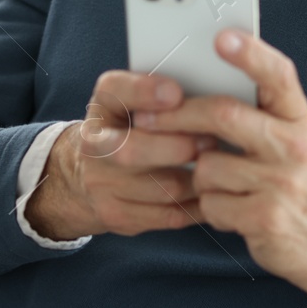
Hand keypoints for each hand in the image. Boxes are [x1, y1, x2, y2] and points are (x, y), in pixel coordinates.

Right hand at [25, 70, 216, 240]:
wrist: (87, 177)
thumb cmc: (128, 131)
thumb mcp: (134, 103)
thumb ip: (163, 96)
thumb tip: (208, 100)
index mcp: (102, 106)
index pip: (112, 91)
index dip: (142, 91)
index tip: (175, 93)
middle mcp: (93, 146)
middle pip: (130, 150)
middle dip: (177, 147)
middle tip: (210, 140)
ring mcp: (102, 185)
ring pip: (162, 188)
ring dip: (199, 178)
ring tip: (220, 166)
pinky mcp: (118, 216)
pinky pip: (170, 215)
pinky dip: (198, 204)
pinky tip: (212, 192)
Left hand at [136, 29, 306, 307]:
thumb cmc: (306, 187)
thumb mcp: (297, 144)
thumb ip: (263, 117)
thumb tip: (202, 90)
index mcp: (301, 120)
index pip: (278, 75)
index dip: (250, 53)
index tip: (221, 37)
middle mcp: (295, 146)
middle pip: (224, 114)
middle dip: (178, 116)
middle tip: (147, 119)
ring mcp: (282, 182)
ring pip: (208, 165)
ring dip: (201, 179)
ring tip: (222, 186)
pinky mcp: (266, 217)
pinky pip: (212, 203)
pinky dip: (212, 209)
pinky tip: (233, 211)